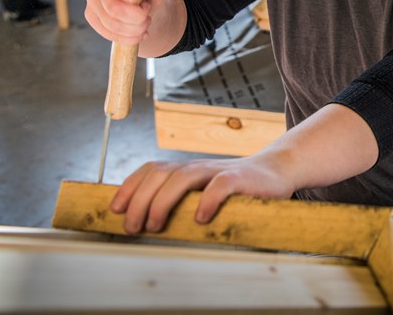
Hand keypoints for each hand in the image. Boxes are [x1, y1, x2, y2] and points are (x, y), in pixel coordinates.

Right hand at [84, 0, 171, 45]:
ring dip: (135, 28)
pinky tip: (139, 32)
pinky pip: (108, 33)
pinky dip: (128, 37)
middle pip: (111, 6)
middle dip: (136, 15)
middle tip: (148, 12)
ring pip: (111, 23)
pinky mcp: (93, 18)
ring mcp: (93, 3)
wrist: (148, 7)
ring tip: (146, 22)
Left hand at [110, 152, 296, 233]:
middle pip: (160, 174)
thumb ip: (182, 201)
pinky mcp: (241, 178)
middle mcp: (198, 166)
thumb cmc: (236, 188)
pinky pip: (220, 185)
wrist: (277, 171)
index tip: (115, 209)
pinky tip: (200, 218)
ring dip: (163, 201)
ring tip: (156, 226)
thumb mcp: (204, 192)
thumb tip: (148, 225)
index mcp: (187, 169)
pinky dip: (207, 201)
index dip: (129, 186)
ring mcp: (219, 170)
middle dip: (140, 200)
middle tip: (133, 227)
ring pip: (183, 177)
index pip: (151, 169)